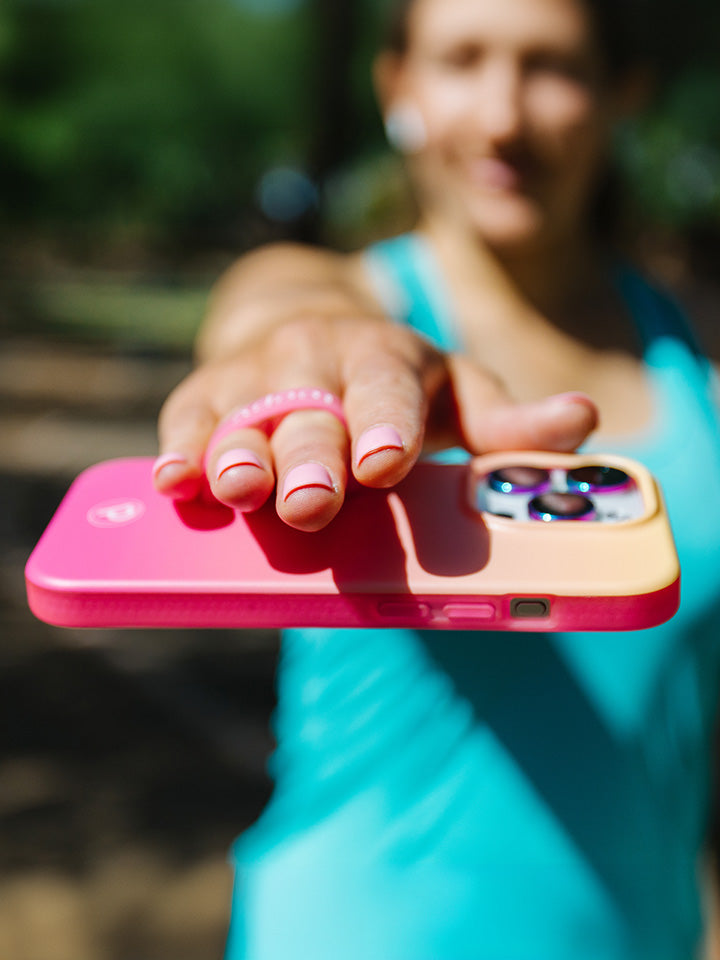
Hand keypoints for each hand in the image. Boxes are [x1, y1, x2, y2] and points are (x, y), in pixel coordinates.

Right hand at [155, 313, 596, 530]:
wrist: (309, 331)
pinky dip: (179, 450)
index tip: (385, 463)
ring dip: (238, 453)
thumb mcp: (453, 392)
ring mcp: (254, 374)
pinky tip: (175, 482)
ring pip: (241, 415)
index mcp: (386, 356)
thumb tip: (581, 421)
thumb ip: (505, 418)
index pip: (388, 387)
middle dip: (312, 457)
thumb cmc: (390, 382)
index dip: (387, 424)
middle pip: (312, 410)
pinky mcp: (204, 393)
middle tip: (314, 502)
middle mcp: (316, 357)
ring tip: (240, 488)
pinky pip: (185, 419)